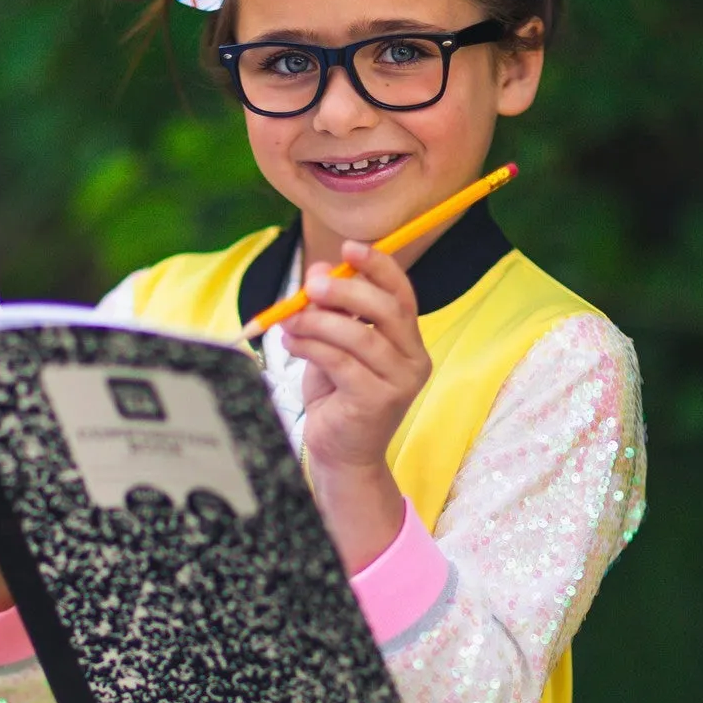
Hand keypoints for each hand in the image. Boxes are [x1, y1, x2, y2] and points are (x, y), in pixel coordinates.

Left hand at [281, 241, 430, 572]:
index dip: (379, 267)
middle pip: (386, 309)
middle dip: (346, 291)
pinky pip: (340, 361)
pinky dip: (311, 346)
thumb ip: (331, 310)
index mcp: (408, 341)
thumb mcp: (333, 345)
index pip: (402, 295)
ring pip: (359, 335)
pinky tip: (291, 343)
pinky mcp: (377, 401)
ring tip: (289, 322)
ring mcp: (399, 383)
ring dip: (318, 322)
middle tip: (311, 286)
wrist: (341, 454)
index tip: (351, 247)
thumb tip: (320, 269)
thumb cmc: (338, 397)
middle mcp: (413, 360)